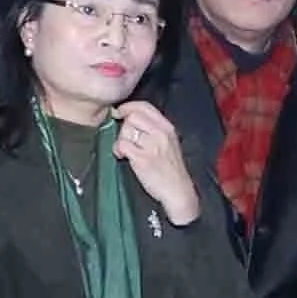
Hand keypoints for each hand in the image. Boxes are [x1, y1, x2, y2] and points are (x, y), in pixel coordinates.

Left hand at [108, 99, 202, 225]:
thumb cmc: (171, 169)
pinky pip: (122, 145)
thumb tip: (130, 118)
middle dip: (124, 127)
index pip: (145, 106)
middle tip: (127, 140)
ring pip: (125, 130)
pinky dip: (118, 150)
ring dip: (121, 140)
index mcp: (168, 127)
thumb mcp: (169, 143)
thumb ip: (153, 129)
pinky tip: (123, 157)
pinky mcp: (142, 159)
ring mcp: (152, 146)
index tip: (120, 113)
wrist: (178, 191)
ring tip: (127, 151)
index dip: (128, 107)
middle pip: (132, 117)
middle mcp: (161, 134)